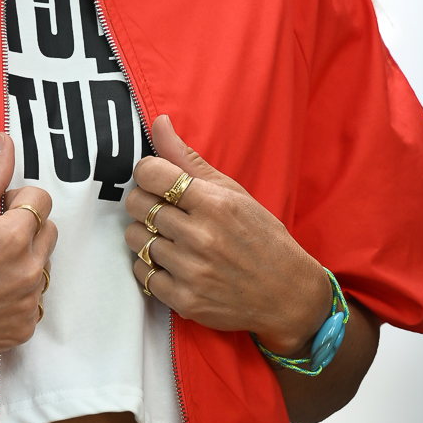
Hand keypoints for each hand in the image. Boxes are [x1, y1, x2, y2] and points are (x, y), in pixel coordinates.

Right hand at [0, 132, 56, 366]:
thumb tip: (6, 142)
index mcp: (13, 239)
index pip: (41, 199)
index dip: (16, 200)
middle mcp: (27, 273)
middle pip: (48, 231)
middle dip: (25, 228)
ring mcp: (27, 304)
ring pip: (42, 266)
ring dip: (23, 261)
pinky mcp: (22, 329)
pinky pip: (33, 300)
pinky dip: (16, 295)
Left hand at [124, 116, 329, 355]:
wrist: (287, 294)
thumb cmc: (261, 237)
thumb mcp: (233, 193)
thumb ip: (188, 160)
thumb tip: (158, 122)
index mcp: (214, 203)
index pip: (150, 174)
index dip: (147, 173)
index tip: (157, 179)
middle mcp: (201, 236)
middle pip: (137, 205)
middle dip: (144, 203)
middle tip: (163, 209)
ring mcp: (191, 271)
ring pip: (135, 239)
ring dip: (146, 235)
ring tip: (170, 237)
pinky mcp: (184, 300)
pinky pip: (142, 273)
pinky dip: (150, 267)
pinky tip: (170, 263)